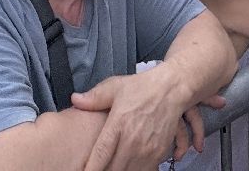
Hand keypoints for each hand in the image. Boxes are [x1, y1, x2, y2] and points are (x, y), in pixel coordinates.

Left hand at [72, 69, 198, 170]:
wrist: (172, 89)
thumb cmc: (142, 87)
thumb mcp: (115, 87)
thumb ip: (94, 98)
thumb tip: (75, 100)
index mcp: (119, 124)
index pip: (101, 154)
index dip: (91, 169)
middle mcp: (133, 140)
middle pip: (114, 169)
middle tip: (97, 169)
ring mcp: (147, 150)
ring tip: (111, 168)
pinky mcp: (159, 154)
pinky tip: (127, 167)